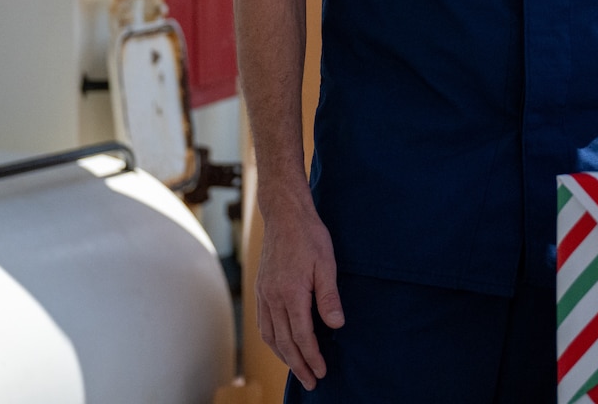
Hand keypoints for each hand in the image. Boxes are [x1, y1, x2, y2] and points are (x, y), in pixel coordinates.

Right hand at [255, 206, 343, 389]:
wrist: (284, 215)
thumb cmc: (309, 236)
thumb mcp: (326, 263)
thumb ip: (329, 296)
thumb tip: (336, 325)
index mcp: (291, 293)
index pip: (302, 335)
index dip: (312, 357)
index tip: (322, 371)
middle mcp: (273, 297)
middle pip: (284, 342)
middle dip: (298, 364)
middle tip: (311, 381)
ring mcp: (264, 294)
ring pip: (270, 336)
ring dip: (284, 356)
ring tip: (298, 369)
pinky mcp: (261, 290)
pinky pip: (264, 324)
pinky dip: (272, 340)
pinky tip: (281, 345)